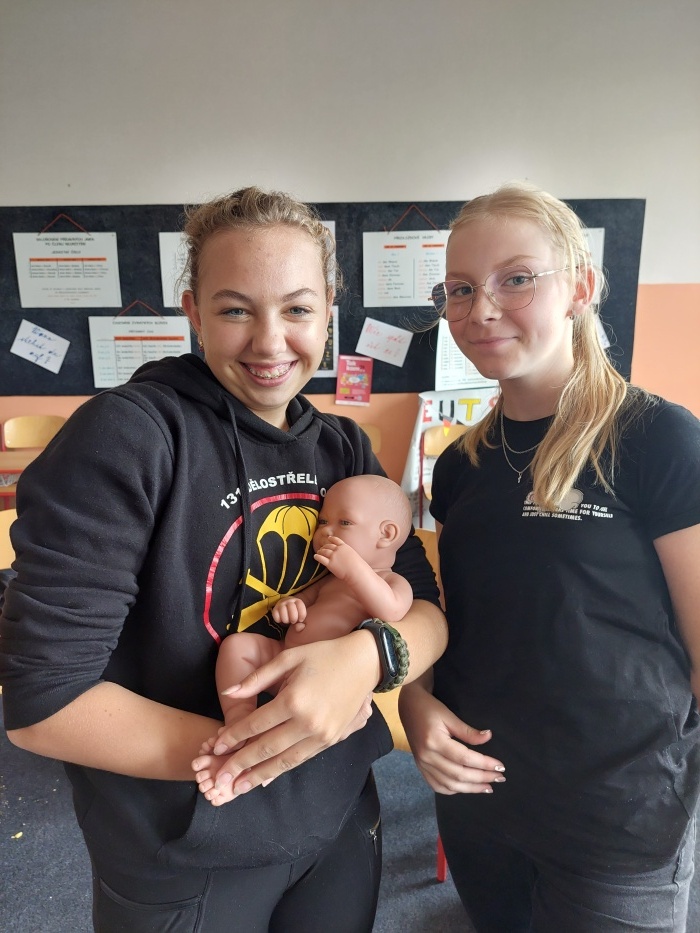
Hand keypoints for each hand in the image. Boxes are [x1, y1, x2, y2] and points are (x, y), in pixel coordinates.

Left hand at [196, 632, 379, 796]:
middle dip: (240, 764)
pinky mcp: (331, 740)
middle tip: (220, 778)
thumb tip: (228, 692)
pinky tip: (267, 777)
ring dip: (259, 775)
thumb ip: (257, 678)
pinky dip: (282, 770)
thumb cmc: (324, 654)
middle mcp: (307, 722)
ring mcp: (321, 734)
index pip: (256, 724)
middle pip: (266, 748)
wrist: (365, 662)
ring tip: (239, 787)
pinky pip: (302, 759)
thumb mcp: (289, 658)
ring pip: (284, 761)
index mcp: (293, 699)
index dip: (233, 736)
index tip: (216, 745)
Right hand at [271, 596, 306, 628]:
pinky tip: (281, 620)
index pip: (301, 608)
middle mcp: (289, 601)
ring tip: (287, 621)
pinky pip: (275, 615)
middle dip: (293, 618)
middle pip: (292, 609)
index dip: (301, 616)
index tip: (300, 620)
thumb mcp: (299, 617)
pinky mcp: (274, 608)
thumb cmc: (295, 614)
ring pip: (283, 611)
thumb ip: (301, 623)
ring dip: (286, 620)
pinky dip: (278, 620)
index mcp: (298, 601)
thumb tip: (300, 627)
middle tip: (293, 621)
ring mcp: (281, 604)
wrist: (285, 607)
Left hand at [314, 535, 359, 579]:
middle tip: (322, 548)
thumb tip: (346, 556)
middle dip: (325, 546)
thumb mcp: (354, 554)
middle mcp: (338, 550)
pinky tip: (315, 556)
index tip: (329, 538)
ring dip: (320, 551)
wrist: (356, 571)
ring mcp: (333, 556)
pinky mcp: (330, 563)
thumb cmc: (358, 565)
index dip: (332, 538)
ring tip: (318, 552)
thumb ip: (348, 553)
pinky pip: (321, 558)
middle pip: (329, 546)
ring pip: (324, 551)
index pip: (336, 540)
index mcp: (344, 546)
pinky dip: (317, 557)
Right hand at [399, 682, 505, 794]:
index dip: (484, 764)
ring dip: (471, 788)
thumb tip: (488, 737)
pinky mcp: (421, 768)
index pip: (464, 758)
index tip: (500, 767)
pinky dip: (454, 790)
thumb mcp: (449, 715)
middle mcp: (427, 757)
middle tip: (499, 778)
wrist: (408, 707)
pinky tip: (467, 788)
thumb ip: (468, 731)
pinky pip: (438, 786)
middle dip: (482, 778)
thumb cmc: (430, 708)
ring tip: (488, 787)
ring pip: (450, 784)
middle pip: (459, 774)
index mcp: (434, 741)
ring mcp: (422, 765)